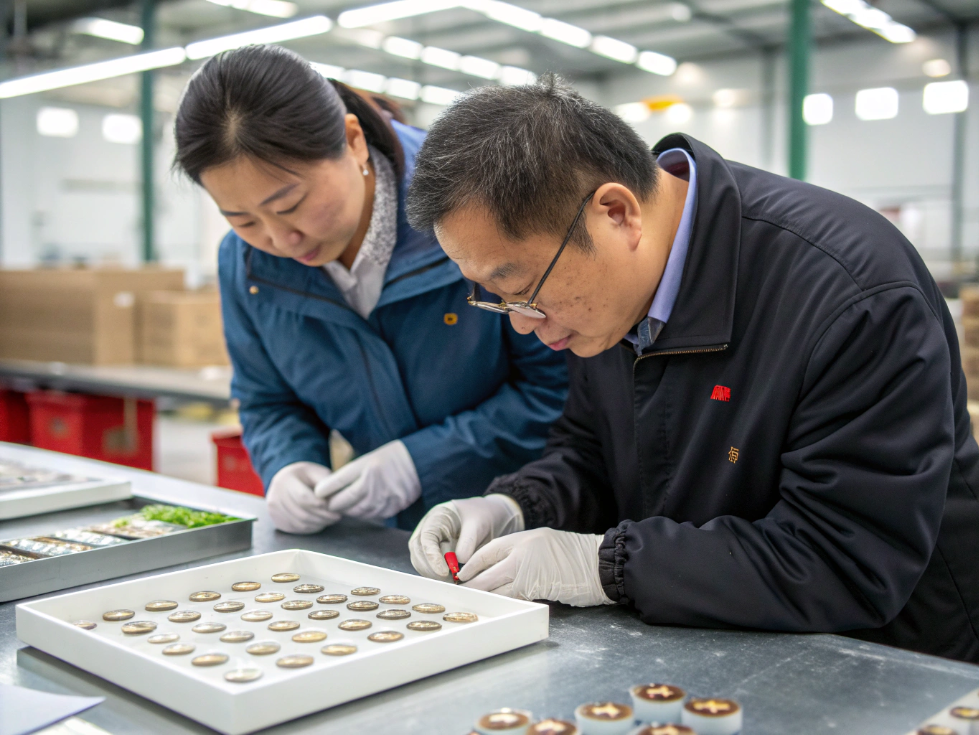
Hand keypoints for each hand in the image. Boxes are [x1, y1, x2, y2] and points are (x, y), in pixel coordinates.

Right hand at [266, 462, 339, 533]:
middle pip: (301, 513)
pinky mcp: (276, 519)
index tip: (334, 508)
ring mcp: (273, 509)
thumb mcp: (317, 472)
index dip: (319, 505)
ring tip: (330, 520)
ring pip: (299, 524)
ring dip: (318, 525)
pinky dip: (310, 529)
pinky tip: (320, 523)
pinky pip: (295, 529)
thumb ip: (325, 483)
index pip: (302, 497)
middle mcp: (275, 494)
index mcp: (286, 479)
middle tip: (336, 517)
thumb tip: (338, 499)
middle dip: (322, 517)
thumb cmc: (307, 476)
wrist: (288, 479)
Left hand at [314, 440, 420, 520]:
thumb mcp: (366, 459)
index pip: (338, 483)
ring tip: (344, 507)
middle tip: (329, 503)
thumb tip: (325, 489)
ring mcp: (384, 498)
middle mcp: (374, 484)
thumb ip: (347, 475)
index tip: (318, 493)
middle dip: (334, 504)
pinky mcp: (393, 507)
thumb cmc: (389, 458)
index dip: (324, 490)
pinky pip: (372, 516)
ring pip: (357, 512)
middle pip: (345, 502)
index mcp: (366, 468)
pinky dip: (364, 514)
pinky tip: (362, 508)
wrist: (419, 463)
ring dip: (348, 511)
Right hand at [409, 494, 524, 580]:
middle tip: (451, 581)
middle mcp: (426, 530)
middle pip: (418, 552)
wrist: (483, 516)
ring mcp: (427, 543)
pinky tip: (452, 580)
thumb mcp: (478, 523)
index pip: (427, 538)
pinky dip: (438, 577)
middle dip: (431, 570)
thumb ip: (469, 540)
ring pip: (421, 563)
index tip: (443, 572)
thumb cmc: (480, 516)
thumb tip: (460, 560)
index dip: (432, 557)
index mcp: (436, 518)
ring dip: (434, 575)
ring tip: (454, 581)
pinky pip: (429, 568)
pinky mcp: (432, 555)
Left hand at [459, 528, 613, 606]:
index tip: (463, 573)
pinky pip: (512, 597)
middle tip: (462, 593)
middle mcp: (522, 550)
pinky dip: (502, 603)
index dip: (473, 563)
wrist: (601, 563)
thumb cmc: (578, 557)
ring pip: (495, 585)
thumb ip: (526, 554)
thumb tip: (505, 570)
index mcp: (525, 538)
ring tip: (473, 603)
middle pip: (487, 569)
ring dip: (483, 596)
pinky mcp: (535, 586)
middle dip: (473, 583)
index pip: (489, 549)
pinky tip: (496, 608)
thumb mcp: (547, 545)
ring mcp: (527, 568)